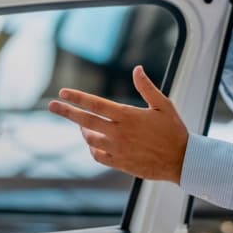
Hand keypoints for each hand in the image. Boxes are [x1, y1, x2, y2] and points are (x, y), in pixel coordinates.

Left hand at [47, 65, 188, 183]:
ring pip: (90, 139)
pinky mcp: (120, 163)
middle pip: (85, 121)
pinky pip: (98, 156)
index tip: (63, 93)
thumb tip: (137, 69)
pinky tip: (94, 143)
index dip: (78, 98)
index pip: (96, 104)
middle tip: (51, 105)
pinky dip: (93, 148)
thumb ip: (147, 87)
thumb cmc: (174, 130)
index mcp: (128, 116)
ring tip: (80, 125)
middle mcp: (120, 133)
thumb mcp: (164, 105)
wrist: (181, 161)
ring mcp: (118, 149)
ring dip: (83, 131)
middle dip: (66, 112)